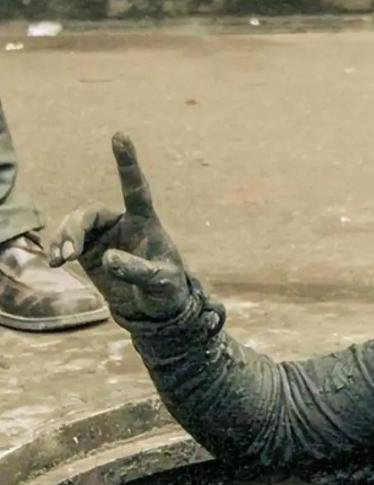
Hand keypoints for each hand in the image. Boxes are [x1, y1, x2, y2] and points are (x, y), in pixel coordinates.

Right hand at [48, 133, 189, 321]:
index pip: (136, 188)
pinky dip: (59, 247)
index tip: (120, 136)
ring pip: (75, 224)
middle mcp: (122, 223)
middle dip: (76, 227)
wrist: (155, 309)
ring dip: (64, 237)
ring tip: (62, 259)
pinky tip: (56, 261)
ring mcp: (103, 236)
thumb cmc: (166, 290)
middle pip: (91, 212)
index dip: (127, 163)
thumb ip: (137, 269)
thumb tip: (107, 258)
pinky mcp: (89, 251)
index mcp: (146, 222)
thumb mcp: (159, 281)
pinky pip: (67, 241)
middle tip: (70, 252)